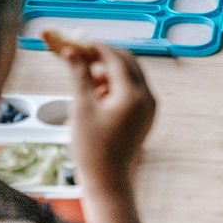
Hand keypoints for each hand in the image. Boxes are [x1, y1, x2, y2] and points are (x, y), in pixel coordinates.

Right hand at [61, 43, 155, 222]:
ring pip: (133, 75)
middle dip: (107, 58)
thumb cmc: (92, 147)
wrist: (108, 179)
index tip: (82, 43)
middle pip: (129, 64)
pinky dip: (119, 85)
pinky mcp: (147, 114)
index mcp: (133, 95)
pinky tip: (100, 95)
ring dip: (112, 72)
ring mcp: (150, 106)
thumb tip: (71, 52)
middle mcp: (148, 97)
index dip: (99, 49)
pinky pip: (135, 89)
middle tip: (85, 58)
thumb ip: (80, 76)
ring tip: (90, 83)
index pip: (117, 60)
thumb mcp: (82, 108)